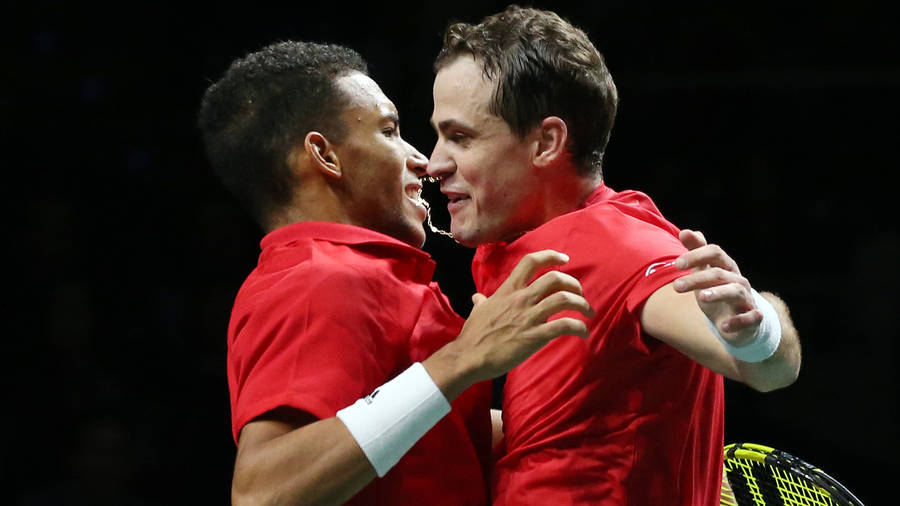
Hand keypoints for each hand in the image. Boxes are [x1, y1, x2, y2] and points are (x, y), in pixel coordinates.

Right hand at [456, 250, 593, 383]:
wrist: (469, 357)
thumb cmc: (473, 335)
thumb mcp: (477, 312)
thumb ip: (482, 302)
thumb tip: (477, 298)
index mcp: (508, 290)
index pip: (531, 262)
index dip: (551, 256)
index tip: (564, 259)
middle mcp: (520, 299)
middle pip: (555, 278)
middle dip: (573, 284)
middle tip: (580, 294)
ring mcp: (528, 317)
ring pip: (564, 299)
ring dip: (582, 304)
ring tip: (588, 312)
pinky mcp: (534, 336)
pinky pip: (564, 326)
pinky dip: (579, 327)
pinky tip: (583, 333)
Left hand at [672, 229, 760, 345]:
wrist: (737, 322)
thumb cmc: (717, 291)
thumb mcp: (704, 272)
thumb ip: (695, 252)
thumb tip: (685, 231)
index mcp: (726, 266)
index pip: (715, 252)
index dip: (696, 255)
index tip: (677, 264)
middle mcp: (738, 280)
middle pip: (719, 273)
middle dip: (697, 279)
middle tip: (676, 286)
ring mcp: (747, 299)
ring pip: (735, 291)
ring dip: (718, 293)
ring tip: (701, 297)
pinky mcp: (753, 318)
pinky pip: (750, 318)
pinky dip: (738, 321)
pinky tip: (723, 326)